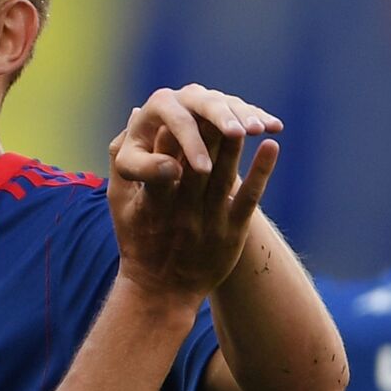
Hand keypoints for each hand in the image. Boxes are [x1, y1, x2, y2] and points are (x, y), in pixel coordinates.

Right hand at [106, 86, 280, 305]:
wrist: (161, 290)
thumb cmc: (137, 241)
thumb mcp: (120, 204)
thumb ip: (122, 163)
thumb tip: (132, 116)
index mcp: (152, 202)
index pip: (162, 160)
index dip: (172, 133)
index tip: (181, 107)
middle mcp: (180, 210)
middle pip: (197, 163)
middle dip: (208, 131)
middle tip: (221, 101)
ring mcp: (208, 221)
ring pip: (224, 176)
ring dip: (236, 145)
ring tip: (248, 118)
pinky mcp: (231, 231)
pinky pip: (249, 198)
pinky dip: (261, 171)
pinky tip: (271, 146)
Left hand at [112, 83, 280, 180]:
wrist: (152, 146)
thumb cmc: (137, 160)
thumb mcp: (130, 168)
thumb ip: (144, 169)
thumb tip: (173, 170)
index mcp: (158, 105)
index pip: (176, 122)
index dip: (190, 144)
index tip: (203, 170)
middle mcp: (184, 95)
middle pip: (206, 102)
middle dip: (223, 117)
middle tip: (240, 133)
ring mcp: (207, 98)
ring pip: (229, 103)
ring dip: (246, 115)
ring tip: (261, 130)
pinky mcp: (225, 106)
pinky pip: (244, 109)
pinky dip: (259, 116)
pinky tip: (275, 127)